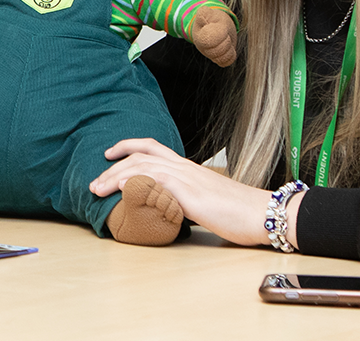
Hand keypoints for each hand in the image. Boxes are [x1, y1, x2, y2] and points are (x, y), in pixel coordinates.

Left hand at [89, 138, 293, 248]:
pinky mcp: (191, 193)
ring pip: (143, 167)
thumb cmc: (240, 211)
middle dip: (113, 166)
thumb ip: (186, 198)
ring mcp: (188, 178)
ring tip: (98, 189)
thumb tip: (168, 206)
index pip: (153, 148)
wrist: (264, 213)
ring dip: (116, 177)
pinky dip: (137, 183)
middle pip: (141, 155)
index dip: (128, 146)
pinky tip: (122, 189)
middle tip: (94, 182)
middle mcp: (185, 168)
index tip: (109, 154)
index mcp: (189, 168)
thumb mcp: (206, 201)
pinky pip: (158, 182)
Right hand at [189, 6, 237, 67]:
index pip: (209, 40)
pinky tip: (228, 47)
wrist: (216, 25)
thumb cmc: (212, 19)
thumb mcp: (209, 13)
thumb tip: (201, 12)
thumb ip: (205, 13)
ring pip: (222, 58)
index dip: (220, 34)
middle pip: (217, 51)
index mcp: (199, 36)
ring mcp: (210, 55)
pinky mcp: (218, 60)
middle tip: (225, 33)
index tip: (222, 27)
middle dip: (226, 41)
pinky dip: (230, 55)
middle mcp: (203, 48)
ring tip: (226, 39)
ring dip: (228, 48)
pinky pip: (226, 62)